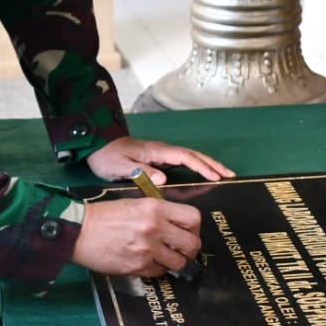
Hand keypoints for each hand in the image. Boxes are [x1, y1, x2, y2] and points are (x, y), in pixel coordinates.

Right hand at [71, 197, 201, 276]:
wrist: (79, 231)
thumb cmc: (105, 215)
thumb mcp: (135, 203)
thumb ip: (159, 213)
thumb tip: (178, 227)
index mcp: (155, 208)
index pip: (193, 218)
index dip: (194, 228)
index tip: (189, 232)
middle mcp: (155, 228)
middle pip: (191, 244)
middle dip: (190, 249)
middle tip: (182, 249)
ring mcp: (147, 249)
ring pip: (178, 262)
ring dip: (175, 261)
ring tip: (165, 257)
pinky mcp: (137, 266)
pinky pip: (159, 271)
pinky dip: (157, 268)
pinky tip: (148, 261)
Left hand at [86, 136, 233, 185]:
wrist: (96, 146)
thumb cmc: (107, 157)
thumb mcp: (120, 167)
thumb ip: (141, 172)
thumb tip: (164, 179)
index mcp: (156, 151)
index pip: (184, 157)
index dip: (201, 166)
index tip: (215, 176)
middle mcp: (162, 150)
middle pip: (193, 155)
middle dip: (212, 164)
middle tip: (230, 175)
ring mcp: (161, 154)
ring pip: (190, 158)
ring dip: (208, 165)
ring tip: (224, 175)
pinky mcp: (159, 159)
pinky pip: (184, 162)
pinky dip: (197, 167)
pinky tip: (203, 175)